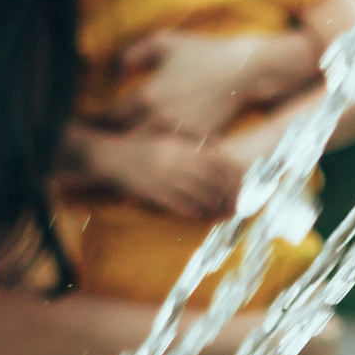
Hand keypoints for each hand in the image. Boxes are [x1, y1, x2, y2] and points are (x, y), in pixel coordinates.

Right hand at [64, 123, 239, 221]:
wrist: (111, 157)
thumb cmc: (143, 146)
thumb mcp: (169, 137)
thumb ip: (193, 140)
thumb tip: (219, 145)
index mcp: (181, 146)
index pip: (216, 160)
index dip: (233, 174)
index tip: (243, 184)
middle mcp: (175, 161)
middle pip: (211, 179)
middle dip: (229, 195)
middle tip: (239, 206)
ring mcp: (164, 177)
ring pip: (197, 194)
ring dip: (215, 207)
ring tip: (226, 215)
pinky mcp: (152, 192)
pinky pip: (177, 204)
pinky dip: (193, 211)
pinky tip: (203, 216)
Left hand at [113, 30, 317, 140]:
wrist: (242, 69)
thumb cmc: (200, 52)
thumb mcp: (163, 41)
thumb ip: (131, 53)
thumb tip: (112, 69)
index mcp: (148, 95)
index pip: (112, 119)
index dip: (100, 125)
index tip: (95, 127)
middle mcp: (162, 118)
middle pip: (128, 142)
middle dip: (117, 144)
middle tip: (108, 146)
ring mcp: (182, 132)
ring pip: (151, 153)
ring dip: (140, 153)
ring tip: (130, 156)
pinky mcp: (200, 141)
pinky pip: (177, 155)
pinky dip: (167, 157)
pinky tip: (161, 156)